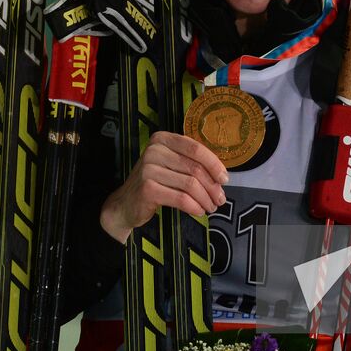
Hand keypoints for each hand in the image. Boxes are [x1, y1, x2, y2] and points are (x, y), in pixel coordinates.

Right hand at [99, 133, 229, 243]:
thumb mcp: (171, 166)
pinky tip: (198, 211)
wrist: (126, 204)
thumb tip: (221, 176)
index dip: (214, 164)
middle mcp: (154, 150)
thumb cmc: (154, 183)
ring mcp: (148, 169)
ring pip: (190, 185)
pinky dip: (194, 207)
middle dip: (212, 186)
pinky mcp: (147, 189)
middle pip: (194, 168)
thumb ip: (191, 163)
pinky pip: (180, 198)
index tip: (224, 179)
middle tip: (220, 199)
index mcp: (162, 139)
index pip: (195, 148)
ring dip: (205, 199)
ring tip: (211, 207)